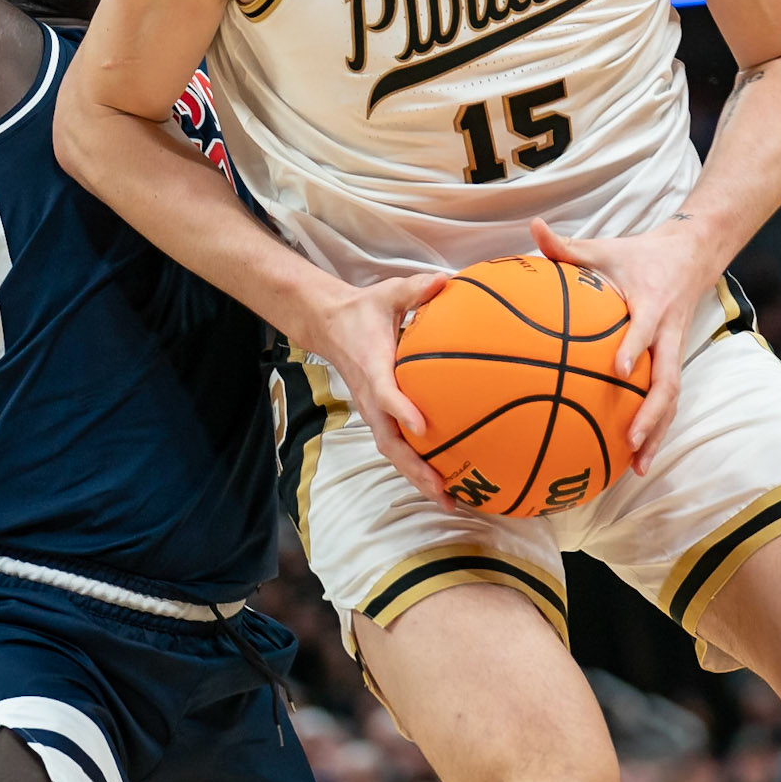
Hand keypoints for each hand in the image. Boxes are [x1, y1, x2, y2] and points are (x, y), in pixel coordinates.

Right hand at [291, 270, 452, 509]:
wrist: (330, 326)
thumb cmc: (365, 311)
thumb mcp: (389, 293)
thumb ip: (417, 289)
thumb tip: (447, 280)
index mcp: (373, 369)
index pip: (385, 393)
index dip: (401, 410)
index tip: (423, 426)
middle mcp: (372, 399)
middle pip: (391, 442)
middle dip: (415, 469)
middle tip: (444, 490)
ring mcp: (374, 413)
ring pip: (394, 453)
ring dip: (419, 477)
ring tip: (450, 500)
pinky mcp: (381, 418)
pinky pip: (399, 447)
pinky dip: (419, 467)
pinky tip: (447, 482)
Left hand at [531, 214, 705, 474]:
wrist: (691, 255)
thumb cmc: (636, 255)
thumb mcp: (604, 247)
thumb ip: (566, 246)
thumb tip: (532, 227)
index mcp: (651, 305)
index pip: (644, 330)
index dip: (635, 348)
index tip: (620, 370)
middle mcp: (667, 333)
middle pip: (668, 379)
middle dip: (653, 412)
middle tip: (632, 440)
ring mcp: (673, 351)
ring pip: (672, 398)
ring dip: (658, 431)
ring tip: (638, 465)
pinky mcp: (674, 362)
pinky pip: (668, 400)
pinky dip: (656, 428)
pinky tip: (637, 457)